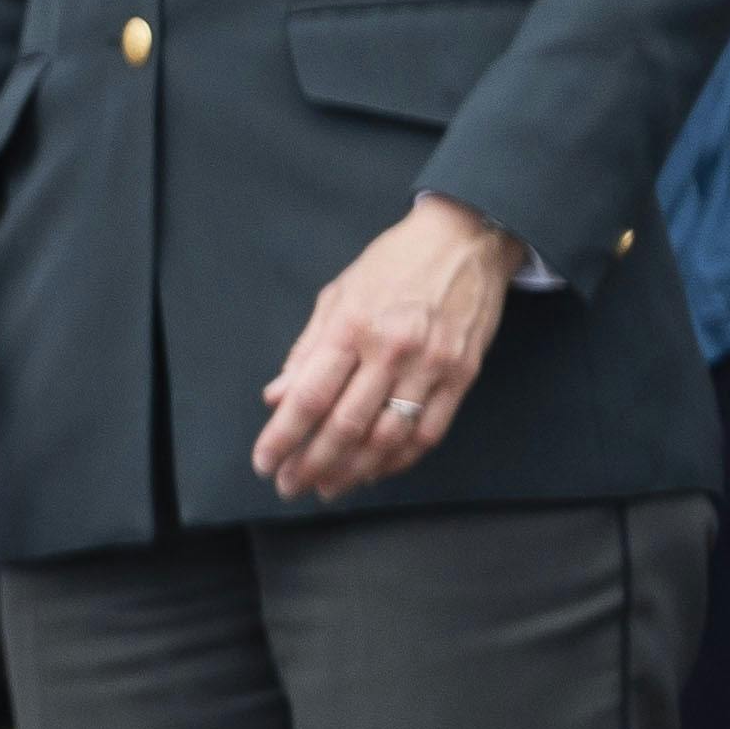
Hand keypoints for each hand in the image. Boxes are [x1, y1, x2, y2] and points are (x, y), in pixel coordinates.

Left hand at [252, 194, 516, 500]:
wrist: (465, 240)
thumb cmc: (392, 265)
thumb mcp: (337, 294)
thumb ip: (307, 349)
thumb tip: (276, 396)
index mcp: (351, 327)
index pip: (309, 395)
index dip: (283, 435)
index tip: (264, 461)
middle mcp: (390, 350)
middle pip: (346, 425)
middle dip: (313, 463)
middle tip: (290, 487)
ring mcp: (431, 366)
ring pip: (388, 437)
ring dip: (354, 471)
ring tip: (328, 488)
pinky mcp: (463, 377)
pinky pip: (428, 432)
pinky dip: (399, 460)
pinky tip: (375, 472)